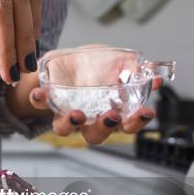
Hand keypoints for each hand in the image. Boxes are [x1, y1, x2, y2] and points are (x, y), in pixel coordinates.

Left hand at [27, 45, 156, 143]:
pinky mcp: (46, 100)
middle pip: (96, 135)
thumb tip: (154, 78)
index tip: (146, 112)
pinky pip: (39, 105)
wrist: (67, 59)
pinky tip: (40, 92)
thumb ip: (134, 70)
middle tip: (112, 116)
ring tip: (77, 114)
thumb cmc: (96, 65)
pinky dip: (38, 99)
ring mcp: (65, 111)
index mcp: (109, 110)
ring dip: (71, 123)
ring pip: (66, 128)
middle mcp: (87, 117)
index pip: (126, 125)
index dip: (136, 122)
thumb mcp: (118, 62)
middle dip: (105, 128)